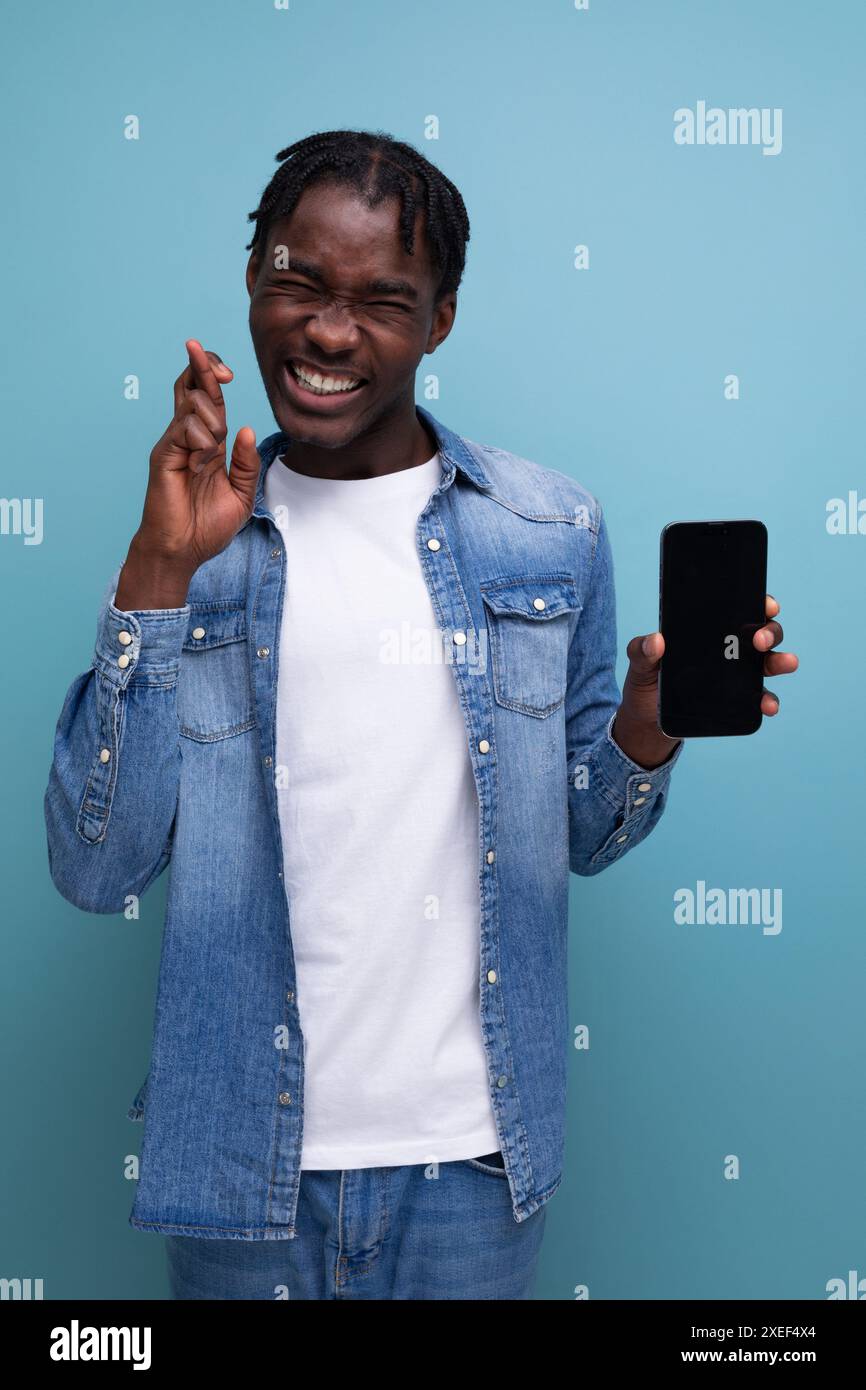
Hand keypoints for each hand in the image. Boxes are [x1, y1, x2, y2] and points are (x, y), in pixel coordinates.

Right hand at [116, 341, 259, 607]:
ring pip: (193, 405)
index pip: (207, 397)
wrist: (183, 551)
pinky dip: (200, 440)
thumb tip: (248, 429)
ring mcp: (173, 444)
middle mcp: (187, 437)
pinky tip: (200, 461)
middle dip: (206, 366)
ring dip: (213, 422)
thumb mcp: (242, 495)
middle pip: (191, 385)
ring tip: (210, 455)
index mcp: (207, 442)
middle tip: (227, 371)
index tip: (230, 370)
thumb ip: (247, 464)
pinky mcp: (163, 455)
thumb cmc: (207, 527)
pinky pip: (184, 429)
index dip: (214, 374)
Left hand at [611, 594, 799, 768]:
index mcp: (709, 631)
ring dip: (780, 661)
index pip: (739, 610)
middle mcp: (730, 648)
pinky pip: (761, 697)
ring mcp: (737, 675)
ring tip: (786, 663)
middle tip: (760, 640)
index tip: (766, 605)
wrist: (647, 720)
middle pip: (761, 632)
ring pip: (768, 662)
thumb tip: (656, 641)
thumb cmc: (648, 681)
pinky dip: (769, 700)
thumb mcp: (640, 663)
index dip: (758, 604)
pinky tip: (768, 705)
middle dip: (769, 632)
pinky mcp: (738, 700)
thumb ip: (642, 650)